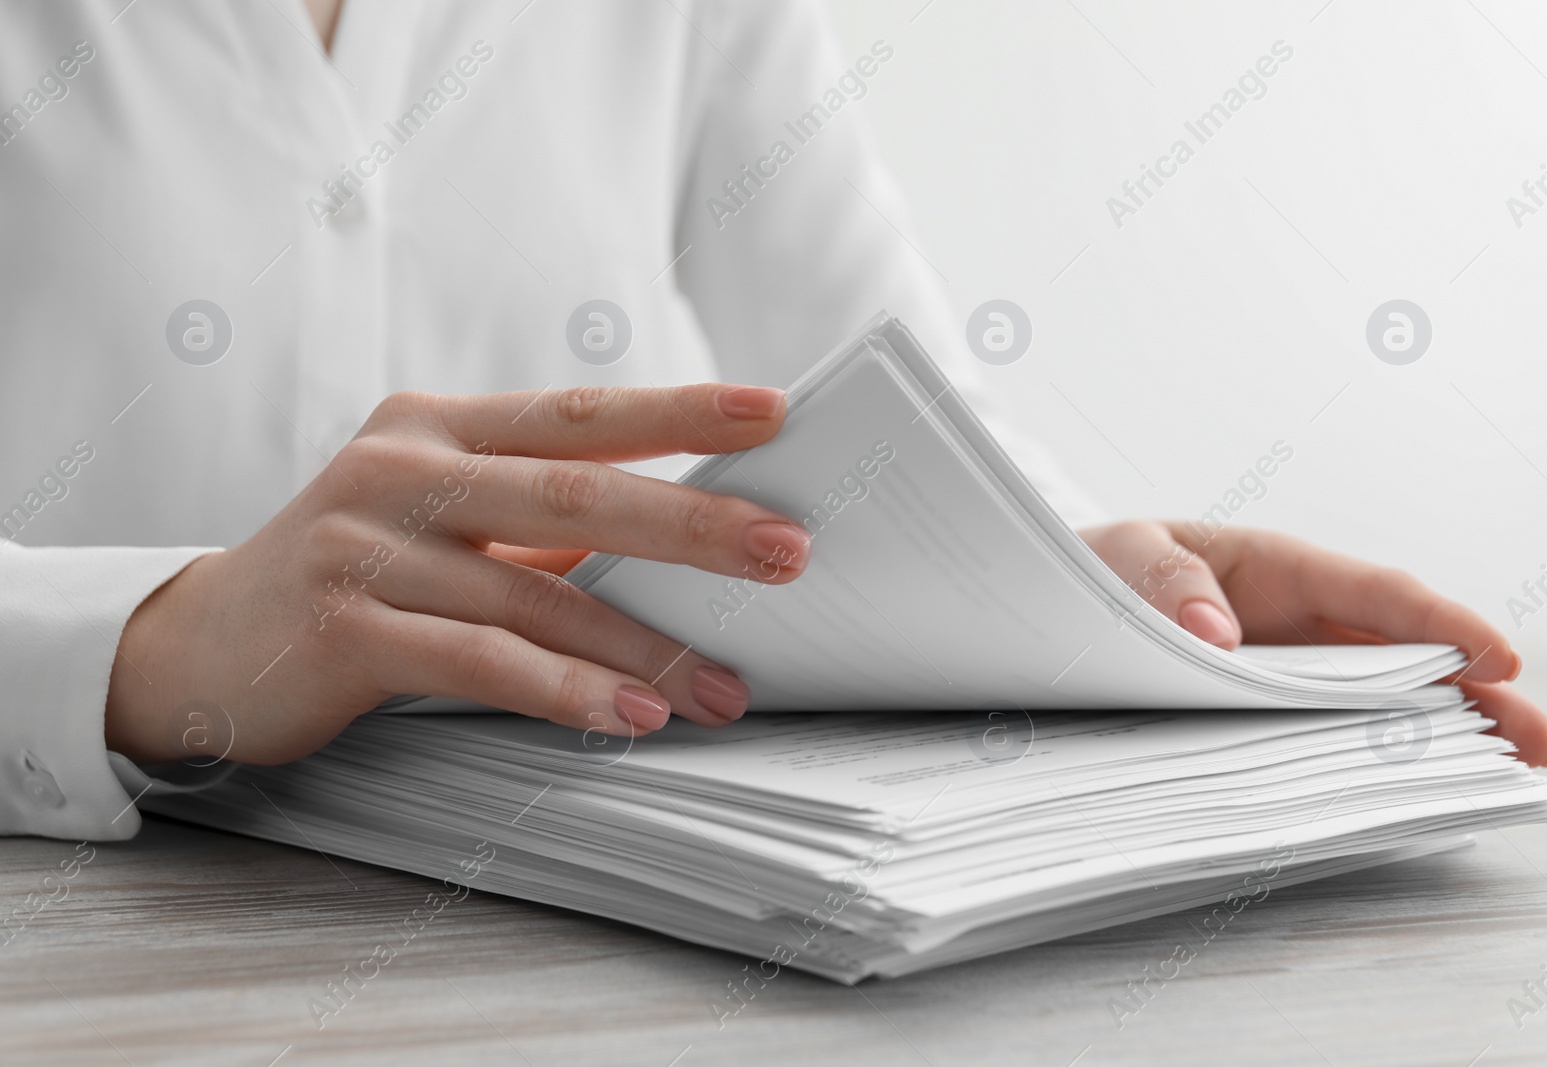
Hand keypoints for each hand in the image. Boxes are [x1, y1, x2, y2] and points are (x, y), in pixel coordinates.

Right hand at [106, 385, 810, 764]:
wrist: (198, 642)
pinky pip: (481, 660)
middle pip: (579, 492)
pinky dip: (566, 692)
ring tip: (727, 686)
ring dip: (648, 647)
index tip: (774, 412)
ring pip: (540, 594)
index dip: (681, 410)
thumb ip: (535, 520)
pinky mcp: (344, 625)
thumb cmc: (353, 575)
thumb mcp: (439, 520)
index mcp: (438, 425)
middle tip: (789, 553)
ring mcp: (366, 544)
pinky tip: (633, 716)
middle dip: (695, 527)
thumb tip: (681, 539)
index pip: (581, 412)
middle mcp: (402, 467)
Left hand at [1078, 521, 1546, 767]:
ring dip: (1443, 732)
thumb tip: (1215, 634)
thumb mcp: (1121, 556)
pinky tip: (1408, 788)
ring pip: (1380, 699)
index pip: (1375, 594)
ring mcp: (1292, 671)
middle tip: (1539, 740)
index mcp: (1278, 568)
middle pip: (1403, 656)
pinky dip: (1371, 755)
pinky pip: (1328, 732)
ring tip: (1506, 772)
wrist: (1058, 608)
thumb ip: (1163, 582)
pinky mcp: (1268, 712)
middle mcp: (1300, 623)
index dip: (1441, 624)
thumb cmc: (1100, 568)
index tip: (1496, 656)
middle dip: (1476, 694)